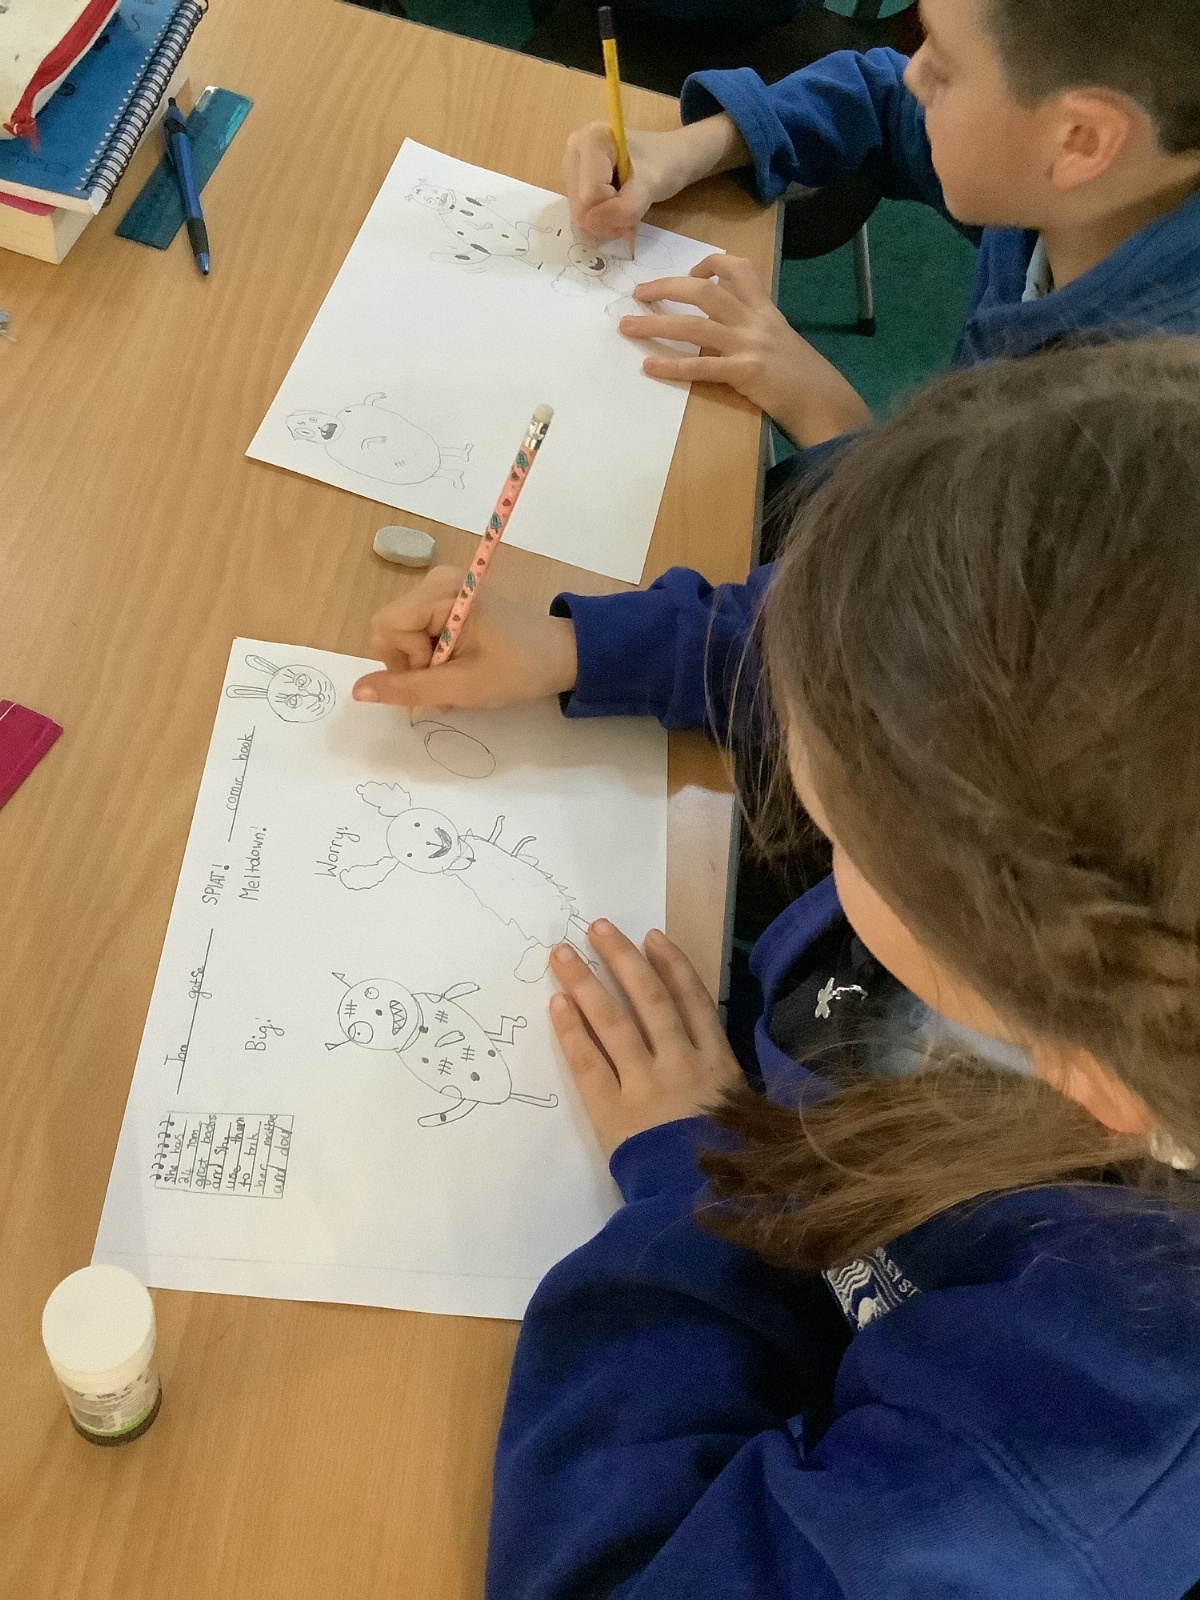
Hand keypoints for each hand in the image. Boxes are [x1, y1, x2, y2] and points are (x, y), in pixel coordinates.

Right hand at [352, 565, 577, 708]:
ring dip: (421, 664)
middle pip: (389, 629)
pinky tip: (457, 664)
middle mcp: (435, 580)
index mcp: (442, 590)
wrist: (561, 655)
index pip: (385, 626)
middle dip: (411, 663)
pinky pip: (415, 631)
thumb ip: (409, 688)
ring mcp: (440, 588)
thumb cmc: (520, 669)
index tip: (441, 670)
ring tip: (456, 675)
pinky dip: (429, 655)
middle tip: (448, 680)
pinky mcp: (445, 600)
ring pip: (399, 634)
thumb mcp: (463, 686)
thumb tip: (357, 691)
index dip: (405, 659)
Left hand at [549, 921, 743, 1157]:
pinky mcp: (613, 1111)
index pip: (694, 1002)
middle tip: (596, 927)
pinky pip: (588, 1062)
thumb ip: (720, 1082)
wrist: (699, 1207)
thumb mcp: (741, 1116)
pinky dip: (572, 1031)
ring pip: (614, 1022)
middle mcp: (682, 1065)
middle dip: (622, 959)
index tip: (651, 936)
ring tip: (562, 954)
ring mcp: (645, 1085)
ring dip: (587, 983)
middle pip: (649, 1000)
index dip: (672, 965)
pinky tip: (556, 1004)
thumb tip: (698, 1051)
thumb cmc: (727, 1167)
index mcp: (718, 1065)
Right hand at [564, 115, 748, 247]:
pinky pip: (584, 215)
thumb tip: (594, 226)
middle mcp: (573, 147)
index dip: (613, 212)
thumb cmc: (670, 163)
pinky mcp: (575, 182)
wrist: (679, 157)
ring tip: (629, 210)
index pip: (589, 196)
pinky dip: (604, 222)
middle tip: (633, 215)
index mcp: (590, 139)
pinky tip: (619, 211)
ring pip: (581, 215)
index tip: (636, 205)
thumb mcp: (654, 183)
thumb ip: (626, 205)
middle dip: (607, 219)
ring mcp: (571, 165)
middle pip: (580, 207)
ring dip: (607, 223)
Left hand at [622, 255, 873, 447]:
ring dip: (655, 324)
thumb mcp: (780, 340)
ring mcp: (749, 345)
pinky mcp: (745, 373)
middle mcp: (755, 320)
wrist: (825, 402)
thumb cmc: (801, 376)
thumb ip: (753, 328)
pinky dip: (672, 366)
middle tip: (639, 293)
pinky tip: (649, 367)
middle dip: (666, 288)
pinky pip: (700, 367)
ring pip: (694, 325)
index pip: (737, 268)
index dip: (709, 263)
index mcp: (765, 309)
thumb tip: (718, 328)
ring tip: (628, 326)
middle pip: (703, 290)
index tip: (690, 273)